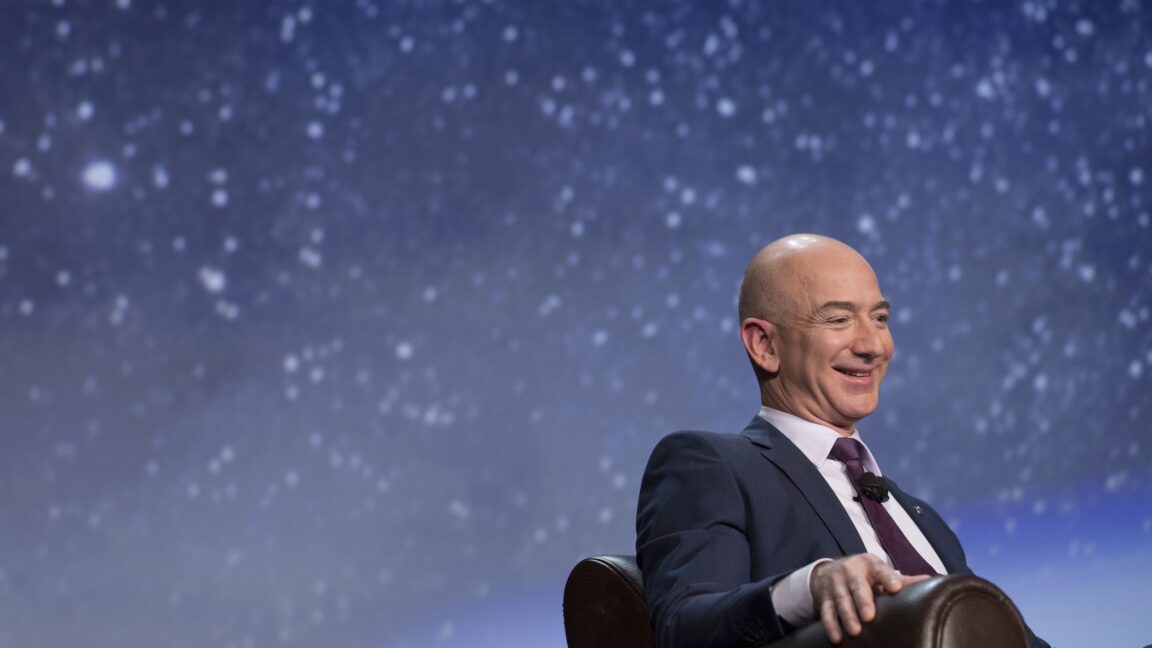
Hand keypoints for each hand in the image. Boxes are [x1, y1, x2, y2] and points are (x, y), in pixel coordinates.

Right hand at [809, 554, 930, 643]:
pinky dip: (830, 624)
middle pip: (857, 586)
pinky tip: (836, 637)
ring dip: (846, 616)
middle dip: (862, 601)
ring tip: (854, 631)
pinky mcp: (824, 596)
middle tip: (868, 617)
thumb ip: (901, 579)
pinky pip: (826, 611)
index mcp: (869, 564)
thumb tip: (929, 581)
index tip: (896, 588)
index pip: (880, 570)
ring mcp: (835, 583)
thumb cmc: (863, 574)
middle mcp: (850, 571)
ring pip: (841, 600)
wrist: (828, 570)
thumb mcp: (879, 572)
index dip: (888, 578)